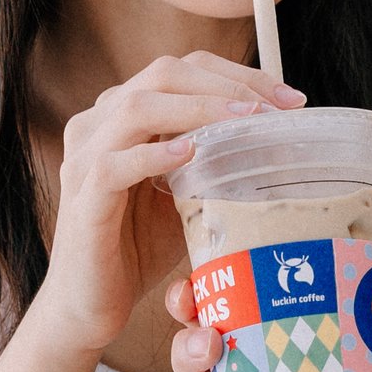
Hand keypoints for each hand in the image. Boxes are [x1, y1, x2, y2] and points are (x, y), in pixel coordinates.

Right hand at [34, 56, 302, 359]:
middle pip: (164, 74)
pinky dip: (154, 154)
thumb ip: (214, 157)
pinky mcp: (82, 197)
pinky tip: (190, 153)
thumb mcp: (186, 191)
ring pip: (138, 107)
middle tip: (276, 109)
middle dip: (227, 85)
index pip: (183, 69)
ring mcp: (85, 157)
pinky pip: (114, 164)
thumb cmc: (139, 244)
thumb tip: (280, 138)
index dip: (238, 74)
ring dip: (198, 109)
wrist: (90, 302)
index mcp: (124, 113)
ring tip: (244, 120)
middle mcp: (98, 123)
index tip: (290, 99)